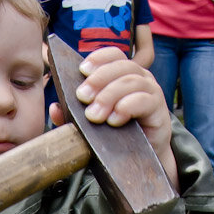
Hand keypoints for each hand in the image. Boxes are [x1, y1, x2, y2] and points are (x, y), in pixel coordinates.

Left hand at [49, 47, 176, 186]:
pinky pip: (144, 99)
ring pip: (131, 81)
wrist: (141, 159)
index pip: (113, 55)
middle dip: (98, 79)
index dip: (98, 58)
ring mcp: (151, 91)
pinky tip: (114, 119)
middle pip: (121, 66)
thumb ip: (72, 116)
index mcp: (122, 74)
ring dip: (109, 96)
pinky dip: (127, 106)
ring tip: (94, 115)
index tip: (81, 71)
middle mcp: (139, 77)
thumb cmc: (115, 135)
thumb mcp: (90, 124)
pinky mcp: (158, 109)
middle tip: (82, 97)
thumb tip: (55, 108)